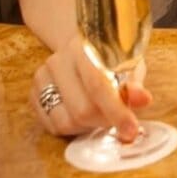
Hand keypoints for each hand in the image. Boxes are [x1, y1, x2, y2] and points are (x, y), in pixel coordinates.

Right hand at [29, 34, 151, 141]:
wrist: (83, 49)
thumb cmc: (111, 59)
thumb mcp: (129, 65)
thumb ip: (134, 84)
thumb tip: (143, 100)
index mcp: (84, 47)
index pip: (98, 85)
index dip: (116, 112)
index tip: (131, 130)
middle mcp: (58, 60)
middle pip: (82, 110)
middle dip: (105, 122)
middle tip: (117, 118)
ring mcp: (42, 77)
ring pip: (65, 122)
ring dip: (88, 127)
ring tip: (100, 114)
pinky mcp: (33, 93)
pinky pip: (51, 126)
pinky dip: (72, 129)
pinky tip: (82, 116)